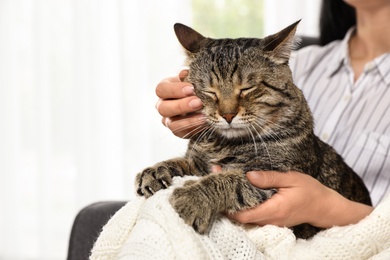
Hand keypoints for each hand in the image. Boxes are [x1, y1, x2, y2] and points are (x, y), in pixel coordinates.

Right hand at [155, 70, 205, 137]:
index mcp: (164, 89)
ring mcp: (168, 119)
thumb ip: (189, 77)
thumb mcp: (192, 79)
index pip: (162, 89)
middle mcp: (162, 105)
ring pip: (171, 123)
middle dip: (181, 106)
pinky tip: (205, 122)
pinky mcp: (176, 130)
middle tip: (198, 102)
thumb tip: (185, 73)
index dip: (175, 90)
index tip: (191, 88)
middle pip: (163, 108)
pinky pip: (181, 132)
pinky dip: (193, 128)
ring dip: (188, 120)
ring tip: (204, 116)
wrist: (203, 101)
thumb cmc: (195, 86)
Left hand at [228, 171, 372, 228]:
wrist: (324, 207)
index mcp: (274, 210)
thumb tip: (249, 175)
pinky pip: (253, 215)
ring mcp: (271, 222)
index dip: (228, 204)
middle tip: (217, 180)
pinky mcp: (271, 220)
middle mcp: (270, 220)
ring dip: (233, 203)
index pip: (243, 214)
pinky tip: (237, 190)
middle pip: (240, 217)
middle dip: (226, 201)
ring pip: (245, 217)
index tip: (218, 186)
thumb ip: (269, 178)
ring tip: (224, 182)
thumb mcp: (291, 179)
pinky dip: (243, 205)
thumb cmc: (310, 191)